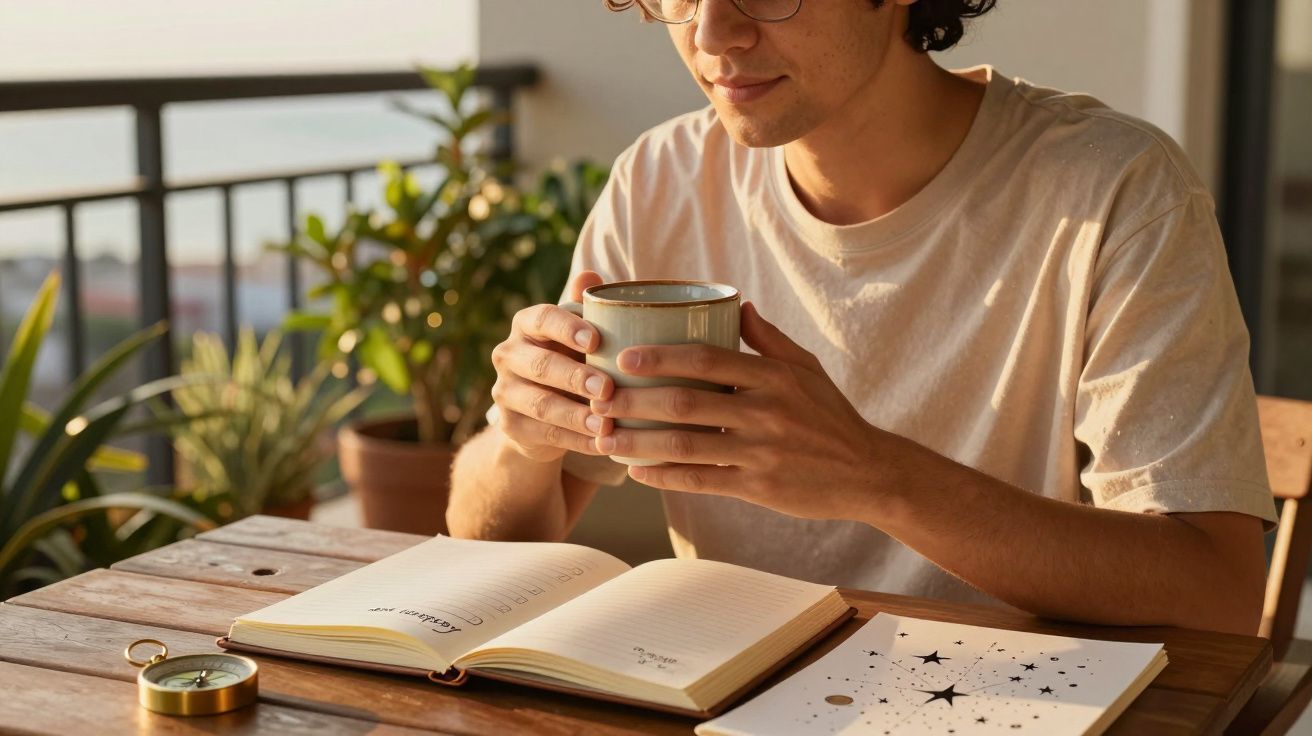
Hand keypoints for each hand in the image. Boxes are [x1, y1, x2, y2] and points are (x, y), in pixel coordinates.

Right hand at [490, 271, 615, 462]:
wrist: (543, 410)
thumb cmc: (572, 357)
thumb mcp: (580, 334)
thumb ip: (586, 308)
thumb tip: (589, 275)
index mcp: (525, 324)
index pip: (541, 318)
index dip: (567, 328)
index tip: (596, 339)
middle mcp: (508, 354)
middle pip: (541, 365)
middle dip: (575, 377)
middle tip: (607, 388)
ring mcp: (504, 392)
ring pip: (541, 404)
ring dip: (575, 415)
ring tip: (605, 425)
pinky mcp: (510, 426)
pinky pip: (545, 435)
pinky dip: (576, 441)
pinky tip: (601, 444)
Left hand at [590, 302, 896, 521]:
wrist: (869, 472)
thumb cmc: (831, 415)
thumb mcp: (807, 368)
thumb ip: (768, 338)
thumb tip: (736, 304)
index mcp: (774, 376)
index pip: (706, 360)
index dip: (660, 357)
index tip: (624, 356)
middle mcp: (766, 412)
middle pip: (686, 403)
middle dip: (635, 401)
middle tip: (599, 398)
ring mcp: (762, 452)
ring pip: (686, 446)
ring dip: (639, 443)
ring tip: (605, 438)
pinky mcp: (759, 488)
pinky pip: (702, 481)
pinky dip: (665, 477)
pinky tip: (638, 473)